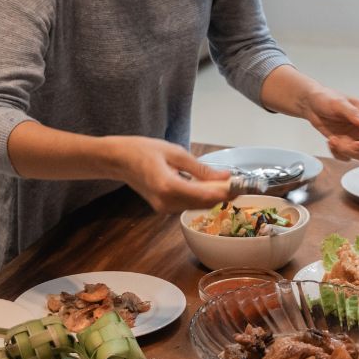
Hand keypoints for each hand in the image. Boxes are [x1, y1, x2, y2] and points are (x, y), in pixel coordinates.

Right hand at [109, 136, 232, 212]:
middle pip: (203, 203)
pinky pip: (187, 204)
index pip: (205, 196)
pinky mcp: (163, 208)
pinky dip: (199, 196)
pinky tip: (206, 185)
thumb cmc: (142, 150)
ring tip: (224, 182)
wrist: (118, 160)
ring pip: (197, 205)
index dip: (226, 192)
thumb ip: (201, 168)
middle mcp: (166, 203)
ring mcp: (164, 208)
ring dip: (212, 196)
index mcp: (168, 187)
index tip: (241, 185)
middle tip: (237, 182)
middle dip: (222, 194)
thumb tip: (224, 176)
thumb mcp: (175, 152)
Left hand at [303, 90, 358, 161]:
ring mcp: (355, 136)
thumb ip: (352, 112)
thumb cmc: (325, 98)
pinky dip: (339, 154)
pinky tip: (331, 142)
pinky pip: (348, 157)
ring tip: (334, 141)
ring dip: (347, 151)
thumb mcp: (338, 102)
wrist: (311, 104)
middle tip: (352, 145)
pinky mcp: (346, 144)